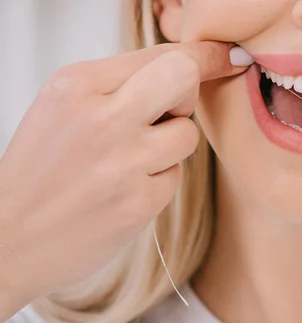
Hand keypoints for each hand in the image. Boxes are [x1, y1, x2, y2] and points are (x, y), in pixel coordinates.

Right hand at [0, 42, 252, 320]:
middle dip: (186, 94)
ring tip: (128, 163)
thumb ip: (118, 86)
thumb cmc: (40, 172)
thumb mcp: (64, 109)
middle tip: (166, 114)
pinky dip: (158, 182)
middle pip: (184, 78)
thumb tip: (183, 70)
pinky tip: (124, 191)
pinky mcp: (138, 202)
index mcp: (77, 85)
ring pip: (187, 134)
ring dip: (168, 148)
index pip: (161, 55)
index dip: (202, 55)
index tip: (229, 56)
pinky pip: (175, 177)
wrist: (9, 239)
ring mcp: (122, 162)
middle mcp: (101, 117)